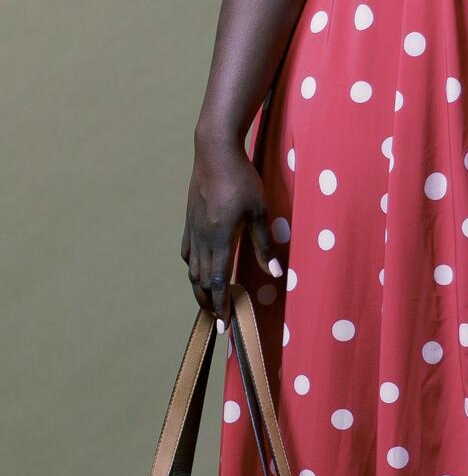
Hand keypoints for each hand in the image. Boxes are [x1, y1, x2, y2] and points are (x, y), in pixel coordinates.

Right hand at [180, 136, 279, 326]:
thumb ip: (263, 244)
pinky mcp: (189, 219)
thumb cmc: (241, 179)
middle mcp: (202, 238)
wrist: (214, 151)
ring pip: (191, 268)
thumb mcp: (260, 211)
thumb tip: (273, 272)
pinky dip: (192, 266)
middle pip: (202, 280)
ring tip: (208, 300)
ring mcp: (193, 228)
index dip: (221, 305)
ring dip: (199, 288)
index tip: (223, 324)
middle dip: (209, 302)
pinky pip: (187, 251)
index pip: (219, 282)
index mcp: (220, 239)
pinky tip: (198, 268)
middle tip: (216, 319)